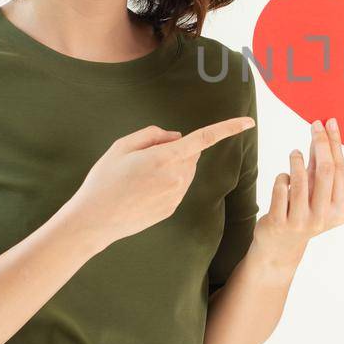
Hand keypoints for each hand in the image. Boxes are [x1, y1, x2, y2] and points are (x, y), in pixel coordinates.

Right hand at [66, 117, 255, 250]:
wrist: (95, 220)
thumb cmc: (104, 180)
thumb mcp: (121, 146)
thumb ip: (153, 135)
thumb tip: (176, 137)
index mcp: (164, 157)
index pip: (204, 138)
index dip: (228, 128)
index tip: (249, 122)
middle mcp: (176, 177)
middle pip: (190, 154)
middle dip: (175, 150)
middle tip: (142, 159)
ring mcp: (176, 195)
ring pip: (184, 171)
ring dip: (171, 168)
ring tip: (138, 178)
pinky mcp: (172, 208)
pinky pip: (176, 187)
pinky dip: (165, 184)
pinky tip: (141, 192)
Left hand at [254, 118, 343, 260]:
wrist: (280, 248)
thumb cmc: (301, 213)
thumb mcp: (316, 193)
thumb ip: (320, 167)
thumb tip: (323, 133)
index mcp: (339, 211)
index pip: (340, 170)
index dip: (334, 143)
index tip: (329, 122)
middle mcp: (323, 218)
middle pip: (326, 171)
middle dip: (321, 143)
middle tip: (315, 125)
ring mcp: (301, 221)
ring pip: (301, 178)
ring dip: (297, 159)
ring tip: (294, 153)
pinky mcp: (279, 222)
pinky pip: (281, 187)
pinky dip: (282, 177)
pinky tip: (284, 179)